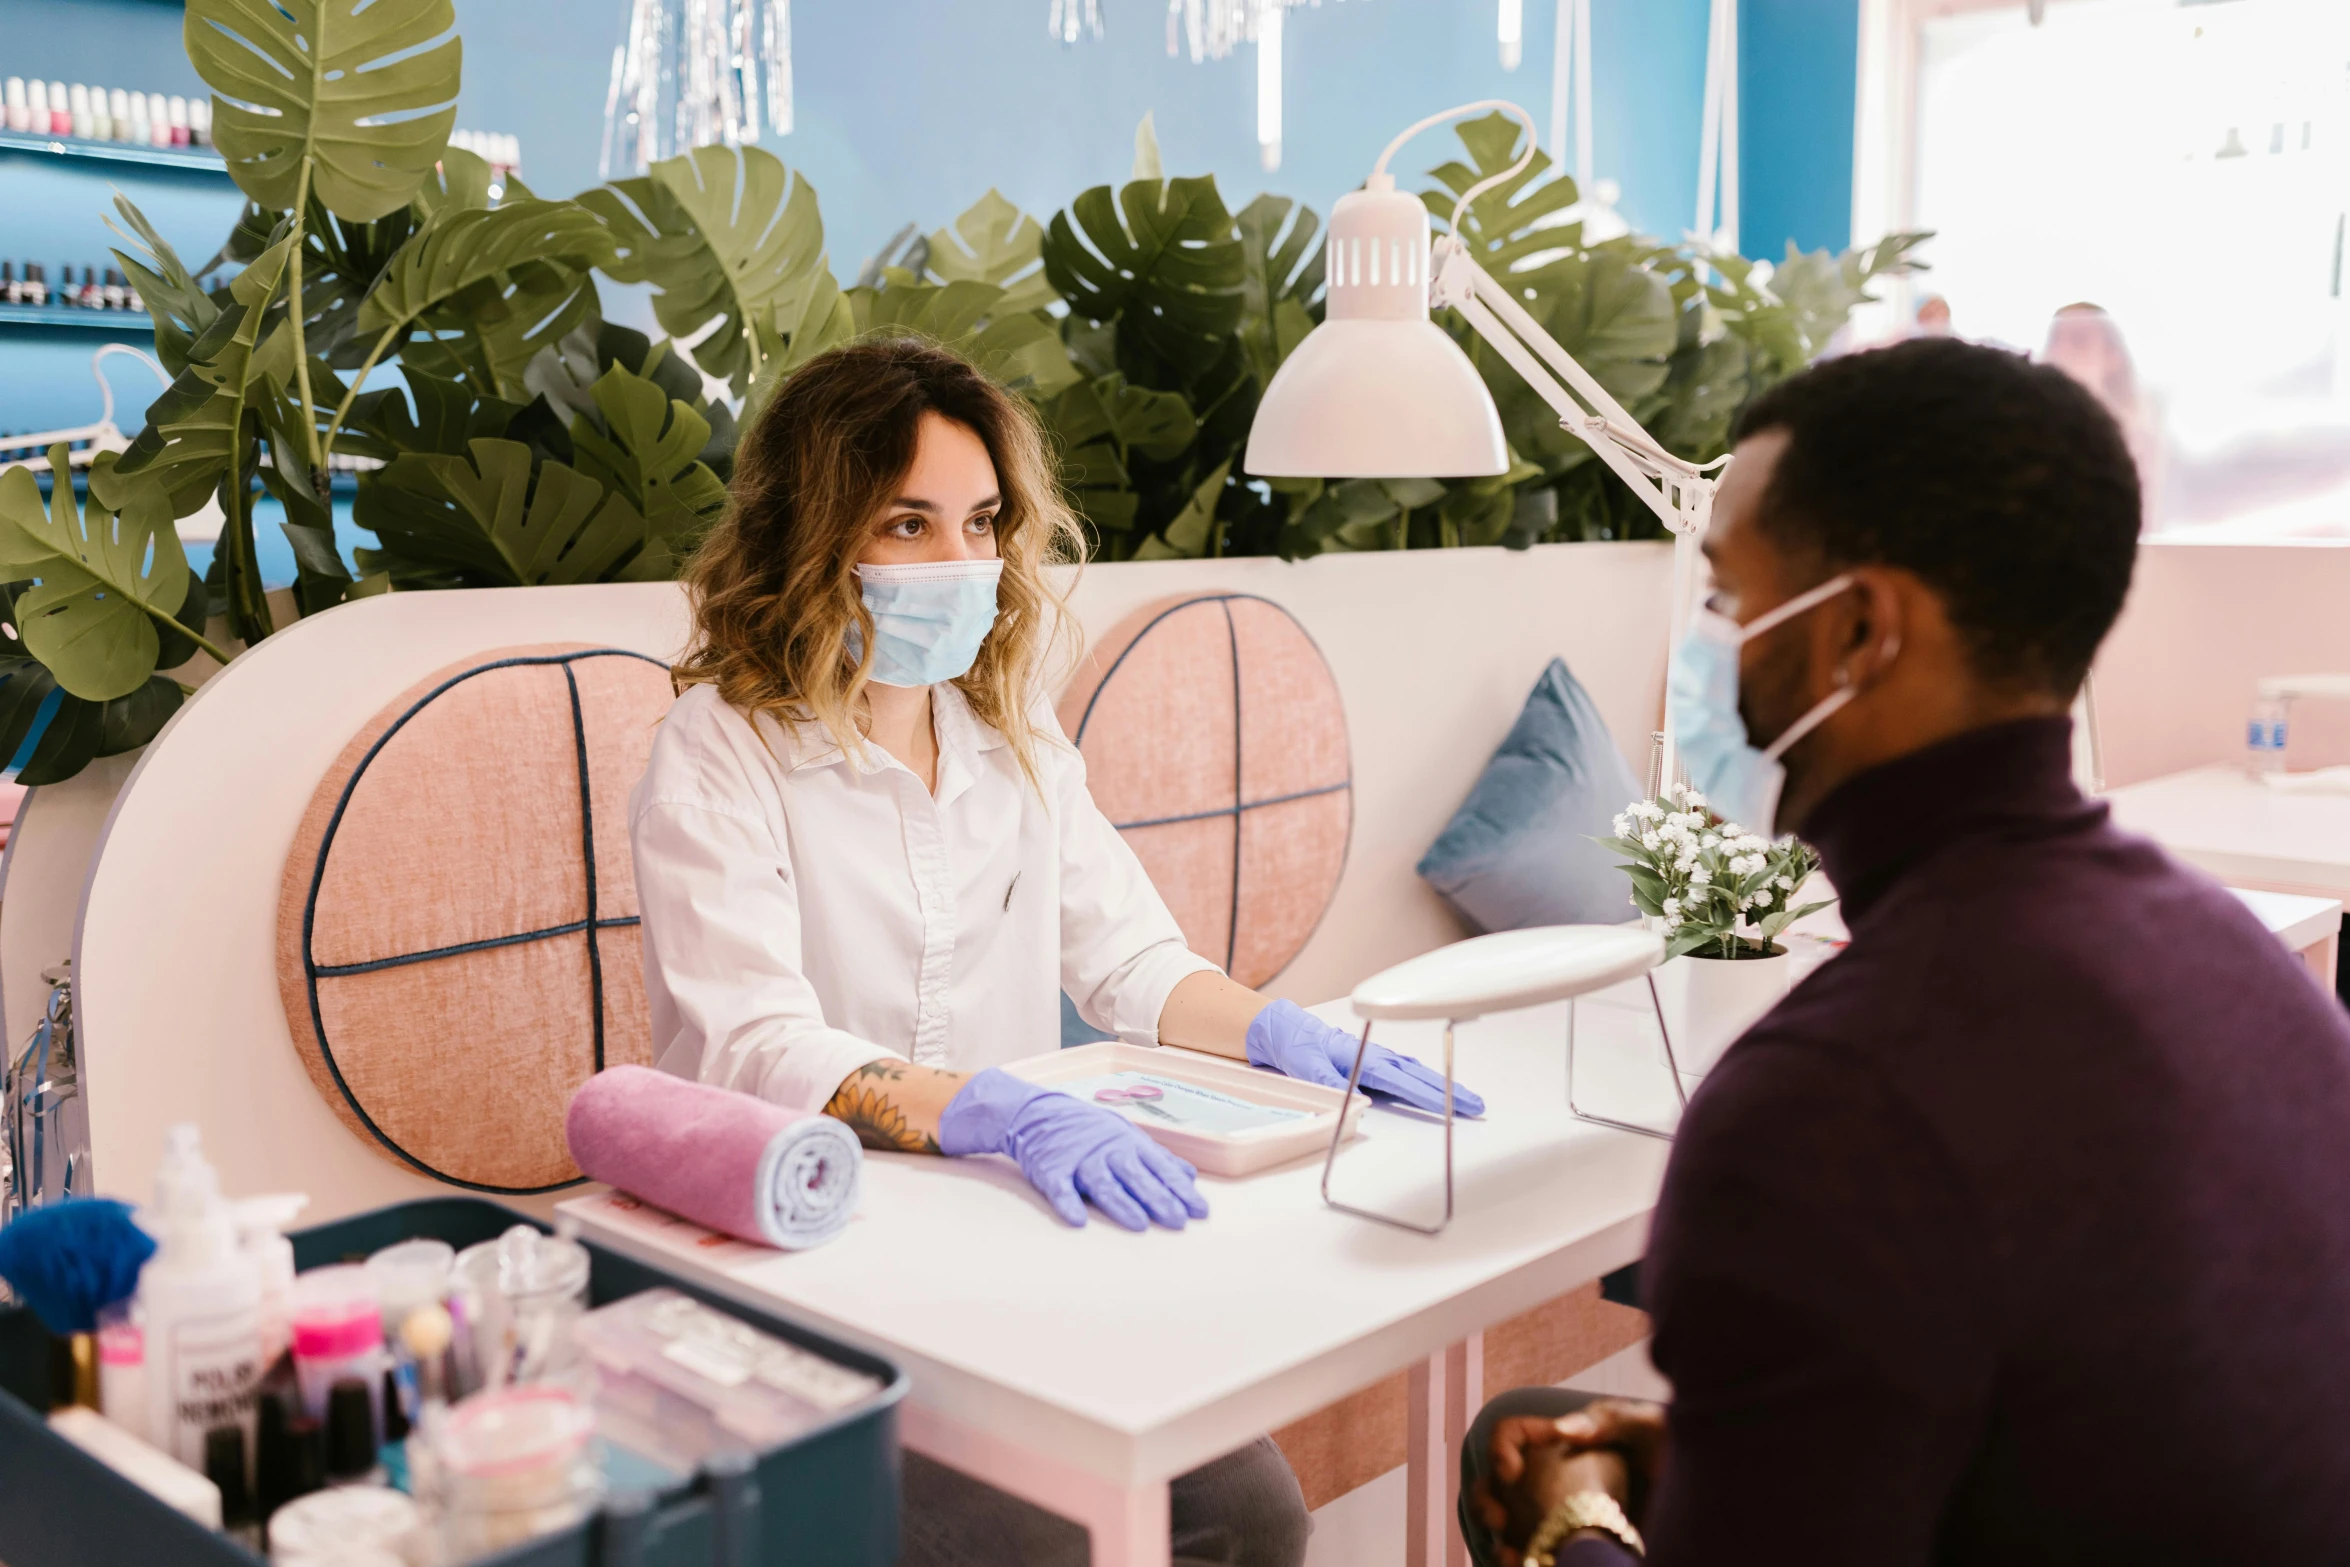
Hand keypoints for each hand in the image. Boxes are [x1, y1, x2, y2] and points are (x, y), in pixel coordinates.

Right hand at [936, 1068, 1210, 1230]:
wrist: (1038, 1113)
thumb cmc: (1090, 1129)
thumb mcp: (1128, 1136)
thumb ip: (1159, 1158)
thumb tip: (1190, 1176)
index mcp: (1129, 1144)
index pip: (1160, 1168)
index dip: (1180, 1190)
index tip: (1200, 1211)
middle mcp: (1107, 1151)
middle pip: (1136, 1177)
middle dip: (1158, 1199)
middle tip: (1178, 1221)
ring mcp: (1078, 1160)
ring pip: (1103, 1184)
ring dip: (1121, 1204)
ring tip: (1139, 1224)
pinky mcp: (1051, 1170)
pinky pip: (1060, 1189)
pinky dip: (1068, 1203)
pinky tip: (1078, 1220)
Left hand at [1245, 1000, 1485, 1117]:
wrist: (1284, 1030)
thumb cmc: (1295, 1044)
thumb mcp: (1304, 1064)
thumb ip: (1327, 1080)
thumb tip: (1354, 1098)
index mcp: (1361, 1057)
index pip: (1401, 1080)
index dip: (1428, 1095)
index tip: (1452, 1105)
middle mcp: (1374, 1056)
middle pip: (1418, 1076)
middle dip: (1448, 1090)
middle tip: (1475, 1105)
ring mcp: (1375, 1059)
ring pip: (1415, 1073)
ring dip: (1441, 1086)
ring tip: (1466, 1100)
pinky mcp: (1371, 1064)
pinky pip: (1405, 1073)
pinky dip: (1424, 1081)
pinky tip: (1434, 1089)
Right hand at [1473, 1399, 1665, 1562]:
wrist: (1714, 1508)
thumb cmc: (1684, 1459)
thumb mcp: (1653, 1428)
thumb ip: (1611, 1418)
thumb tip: (1563, 1431)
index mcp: (1565, 1442)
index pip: (1512, 1434)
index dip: (1501, 1448)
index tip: (1511, 1473)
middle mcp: (1554, 1480)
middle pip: (1496, 1485)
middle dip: (1486, 1503)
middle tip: (1501, 1524)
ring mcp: (1562, 1518)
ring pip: (1507, 1527)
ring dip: (1498, 1541)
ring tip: (1512, 1558)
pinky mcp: (1575, 1550)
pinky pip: (1534, 1555)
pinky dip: (1521, 1562)